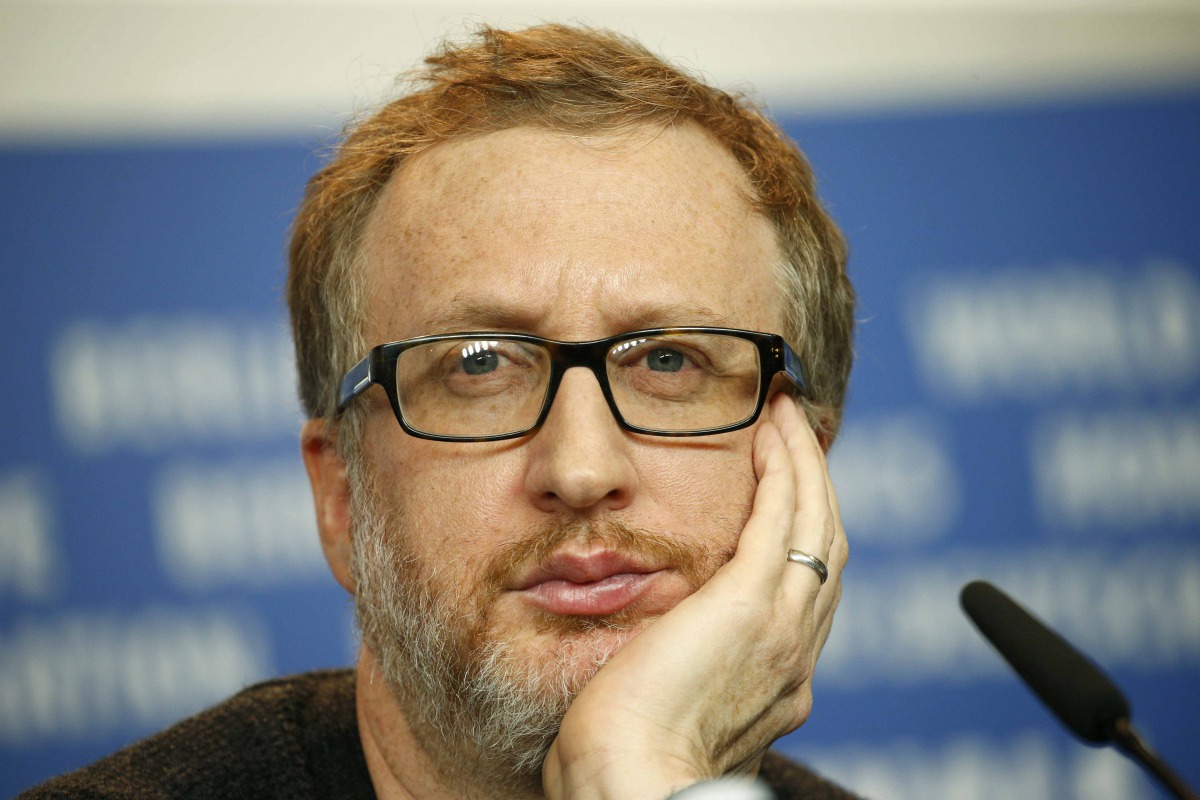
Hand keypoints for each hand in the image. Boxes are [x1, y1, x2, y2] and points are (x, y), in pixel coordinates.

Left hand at [542, 394, 847, 799]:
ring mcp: (783, 626)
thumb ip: (678, 665)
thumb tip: (652, 640)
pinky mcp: (753, 600)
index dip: (805, 537)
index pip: (808, 593)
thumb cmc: (621, 757)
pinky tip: (774, 429)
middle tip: (796, 439)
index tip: (785, 495)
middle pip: (828, 551)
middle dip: (817, 489)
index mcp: (779, 683)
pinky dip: (786, 465)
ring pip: (819, 523)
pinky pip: (785, 513)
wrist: (627, 780)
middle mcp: (796, 654)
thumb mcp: (665, 704)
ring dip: (806, 463)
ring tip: (787, 419)